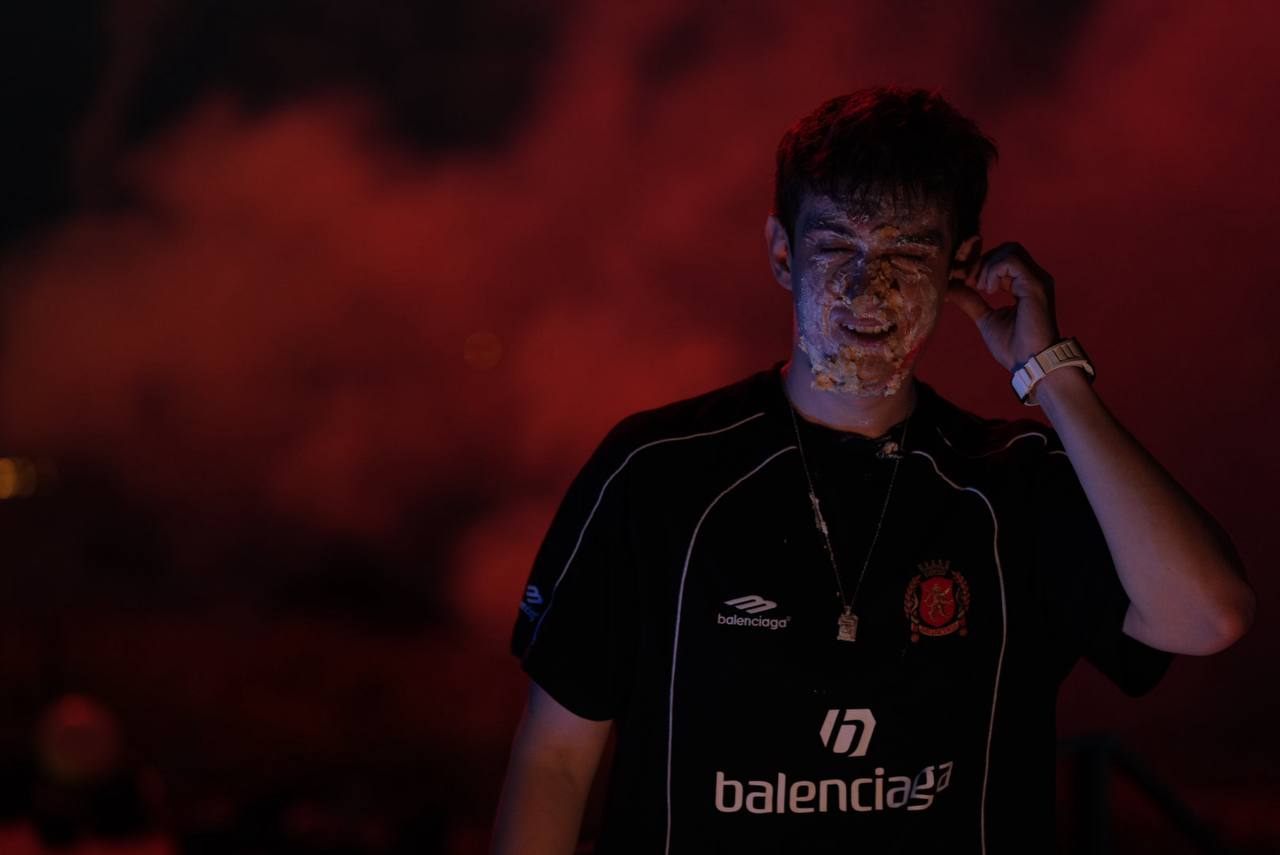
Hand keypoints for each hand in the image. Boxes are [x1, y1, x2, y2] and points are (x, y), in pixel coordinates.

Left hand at [944, 241, 1059, 370]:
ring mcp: (1036, 279)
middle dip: (981, 261)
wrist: (1029, 363)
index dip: (979, 259)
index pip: (1003, 257)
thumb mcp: (984, 318)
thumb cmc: (1012, 347)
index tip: (961, 275)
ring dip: (987, 266)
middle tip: (970, 283)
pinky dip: (994, 271)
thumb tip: (949, 287)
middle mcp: (1033, 278)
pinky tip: (989, 290)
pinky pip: (1011, 261)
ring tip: (981, 288)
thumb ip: (970, 300)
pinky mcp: (1036, 284)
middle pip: (1005, 248)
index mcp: (1023, 285)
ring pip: (1009, 250)